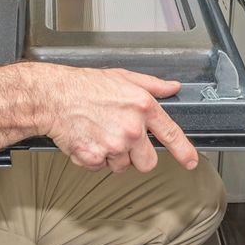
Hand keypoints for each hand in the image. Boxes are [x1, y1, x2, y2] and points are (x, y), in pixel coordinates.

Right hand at [33, 65, 196, 173]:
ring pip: (122, 166)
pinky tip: (88, 139)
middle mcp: (131, 129)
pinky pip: (100, 168)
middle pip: (148, 162)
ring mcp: (113, 145)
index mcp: (142, 107)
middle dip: (138, 157)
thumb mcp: (124, 77)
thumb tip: (172, 87)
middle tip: (123, 141)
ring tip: (100, 134)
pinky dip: (94, 158)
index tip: (190, 161)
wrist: (53, 97)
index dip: (184, 151)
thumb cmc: (85, 86)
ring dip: (113, 156)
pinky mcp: (94, 158)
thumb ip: (152, 85)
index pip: (171, 134)